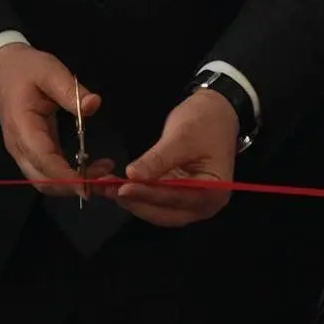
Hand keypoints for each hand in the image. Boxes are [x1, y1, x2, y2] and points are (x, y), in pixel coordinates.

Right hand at [0, 45, 99, 195]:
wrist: (0, 70)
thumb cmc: (25, 70)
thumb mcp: (49, 71)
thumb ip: (70, 90)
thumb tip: (94, 105)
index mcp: (22, 127)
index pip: (43, 160)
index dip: (66, 176)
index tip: (91, 183)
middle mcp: (19, 147)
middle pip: (43, 181)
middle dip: (73, 187)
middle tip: (105, 178)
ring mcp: (23, 152)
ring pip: (45, 182)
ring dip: (72, 185)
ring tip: (103, 173)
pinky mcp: (31, 152)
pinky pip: (48, 173)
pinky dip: (68, 177)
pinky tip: (90, 168)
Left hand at [111, 85, 240, 227]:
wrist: (216, 111)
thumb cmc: (205, 122)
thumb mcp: (182, 137)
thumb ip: (158, 159)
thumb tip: (132, 176)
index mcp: (213, 191)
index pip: (176, 197)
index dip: (148, 194)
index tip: (123, 188)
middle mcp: (204, 204)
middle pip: (166, 212)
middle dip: (137, 202)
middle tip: (110, 190)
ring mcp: (191, 202)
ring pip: (158, 210)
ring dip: (133, 200)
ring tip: (107, 188)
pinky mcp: (178, 195)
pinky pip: (156, 200)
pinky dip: (138, 194)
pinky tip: (118, 186)